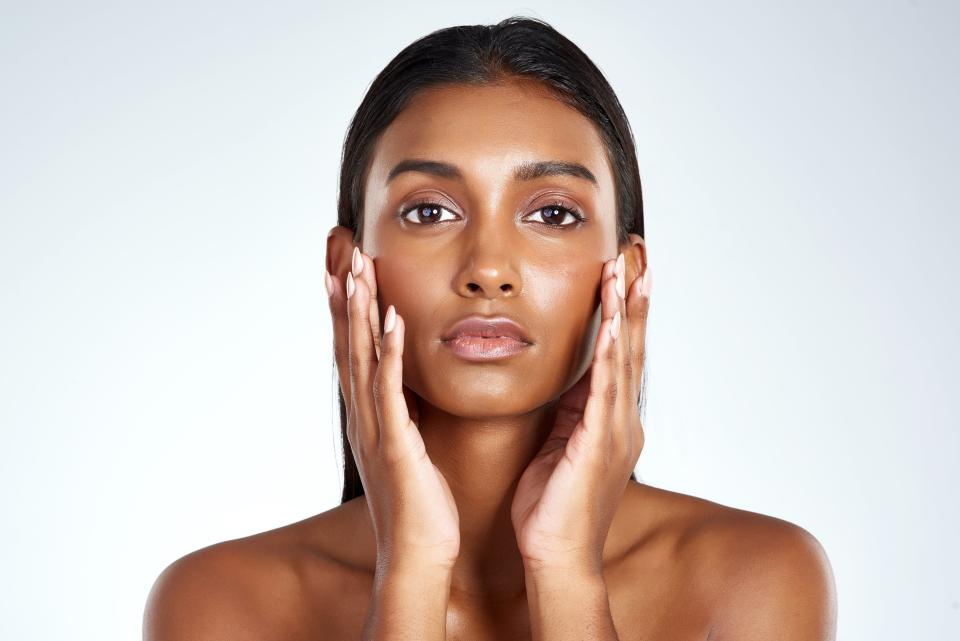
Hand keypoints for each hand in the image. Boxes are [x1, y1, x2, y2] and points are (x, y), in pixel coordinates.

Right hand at [326, 246, 460, 570]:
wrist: (418, 556)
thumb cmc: (419, 505)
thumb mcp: (407, 449)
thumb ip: (402, 416)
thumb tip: (406, 390)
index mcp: (368, 416)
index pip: (352, 351)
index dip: (345, 308)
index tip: (342, 268)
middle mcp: (363, 417)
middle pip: (348, 345)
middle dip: (344, 296)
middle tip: (340, 250)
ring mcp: (376, 430)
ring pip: (363, 360)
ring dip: (361, 313)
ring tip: (359, 270)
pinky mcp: (396, 446)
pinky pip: (391, 392)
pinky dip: (389, 355)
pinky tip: (392, 321)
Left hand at [511, 253, 650, 574]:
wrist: (555, 553)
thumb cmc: (552, 503)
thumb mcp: (561, 442)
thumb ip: (570, 409)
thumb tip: (568, 378)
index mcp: (610, 418)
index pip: (620, 353)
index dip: (623, 311)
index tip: (623, 271)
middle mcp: (622, 419)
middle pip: (631, 346)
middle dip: (633, 299)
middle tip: (637, 255)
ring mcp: (615, 431)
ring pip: (623, 359)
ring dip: (624, 313)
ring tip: (626, 272)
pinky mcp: (597, 444)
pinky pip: (604, 391)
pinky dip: (610, 356)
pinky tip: (611, 325)